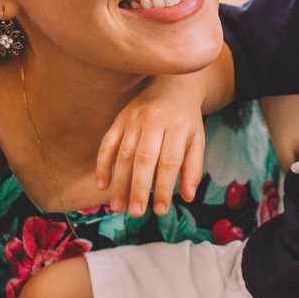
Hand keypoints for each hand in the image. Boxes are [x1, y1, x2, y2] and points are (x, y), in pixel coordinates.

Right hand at [95, 73, 206, 217]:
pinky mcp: (119, 118)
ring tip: (118, 207)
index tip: (160, 210)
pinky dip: (102, 164)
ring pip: (123, 153)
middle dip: (138, 188)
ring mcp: (133, 118)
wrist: (172, 84)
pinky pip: (107, 143)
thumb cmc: (186, 119)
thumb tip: (188, 197)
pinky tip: (101, 185)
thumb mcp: (197, 139)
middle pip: (144, 158)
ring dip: (119, 183)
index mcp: (177, 125)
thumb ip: (193, 167)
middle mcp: (154, 119)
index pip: (169, 162)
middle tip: (136, 213)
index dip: (164, 188)